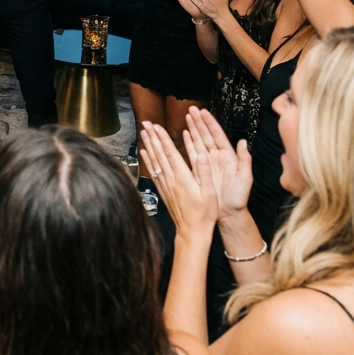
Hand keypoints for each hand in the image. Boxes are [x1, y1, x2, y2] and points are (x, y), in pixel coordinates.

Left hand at [139, 122, 217, 240]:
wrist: (192, 232)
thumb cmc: (204, 214)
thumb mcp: (210, 194)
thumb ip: (204, 173)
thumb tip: (200, 155)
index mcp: (183, 177)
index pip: (171, 153)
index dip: (163, 138)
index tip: (157, 126)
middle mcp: (171, 179)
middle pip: (159, 154)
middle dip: (153, 137)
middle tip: (145, 123)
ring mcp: (165, 185)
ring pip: (154, 161)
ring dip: (148, 145)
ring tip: (143, 132)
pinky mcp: (162, 190)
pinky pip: (153, 172)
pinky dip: (147, 160)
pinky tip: (144, 153)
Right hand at [185, 107, 252, 220]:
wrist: (229, 213)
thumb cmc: (239, 197)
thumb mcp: (245, 178)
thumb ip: (244, 159)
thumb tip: (243, 142)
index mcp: (228, 156)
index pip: (218, 135)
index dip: (210, 123)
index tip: (204, 112)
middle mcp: (217, 156)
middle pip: (206, 135)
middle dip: (199, 122)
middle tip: (192, 109)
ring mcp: (208, 162)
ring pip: (198, 141)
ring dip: (193, 129)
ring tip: (187, 117)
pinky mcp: (200, 169)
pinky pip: (193, 153)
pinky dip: (188, 143)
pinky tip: (184, 134)